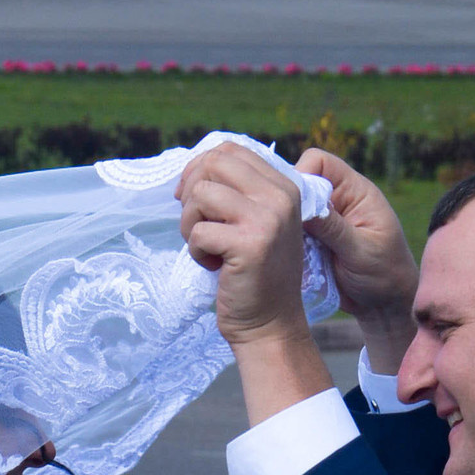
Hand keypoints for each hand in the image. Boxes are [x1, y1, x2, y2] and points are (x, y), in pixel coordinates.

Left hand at [177, 142, 329, 429]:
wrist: (270, 324)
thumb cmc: (255, 274)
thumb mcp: (255, 221)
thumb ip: (236, 191)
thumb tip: (192, 167)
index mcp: (284, 185)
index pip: (229, 150)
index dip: (200, 168)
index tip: (192, 198)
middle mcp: (279, 197)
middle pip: (212, 165)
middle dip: (191, 193)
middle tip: (197, 224)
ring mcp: (267, 219)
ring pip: (200, 195)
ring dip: (190, 224)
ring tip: (208, 247)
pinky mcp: (248, 245)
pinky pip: (198, 232)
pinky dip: (196, 252)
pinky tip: (215, 266)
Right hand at [295, 150, 418, 376]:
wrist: (385, 306)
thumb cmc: (385, 275)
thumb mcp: (361, 251)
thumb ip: (333, 227)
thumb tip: (302, 205)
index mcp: (355, 191)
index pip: (320, 162)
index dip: (301, 174)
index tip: (290, 203)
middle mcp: (337, 200)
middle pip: (300, 182)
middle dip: (286, 200)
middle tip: (278, 226)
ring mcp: (323, 220)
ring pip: (291, 207)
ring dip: (283, 223)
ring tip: (278, 243)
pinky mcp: (312, 239)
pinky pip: (290, 230)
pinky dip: (283, 239)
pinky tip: (280, 253)